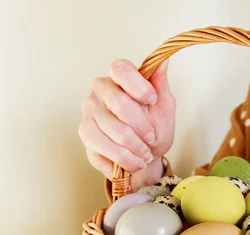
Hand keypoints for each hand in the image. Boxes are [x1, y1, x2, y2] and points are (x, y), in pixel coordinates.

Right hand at [78, 59, 175, 184]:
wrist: (144, 155)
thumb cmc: (154, 127)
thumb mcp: (164, 106)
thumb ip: (161, 84)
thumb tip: (164, 59)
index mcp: (119, 78)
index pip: (121, 69)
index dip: (139, 86)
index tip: (153, 100)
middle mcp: (99, 91)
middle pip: (119, 103)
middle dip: (142, 126)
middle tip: (152, 138)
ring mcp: (89, 112)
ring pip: (114, 131)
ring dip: (136, 148)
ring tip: (145, 154)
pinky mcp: (85, 134)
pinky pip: (105, 150)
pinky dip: (126, 160)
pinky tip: (134, 161)